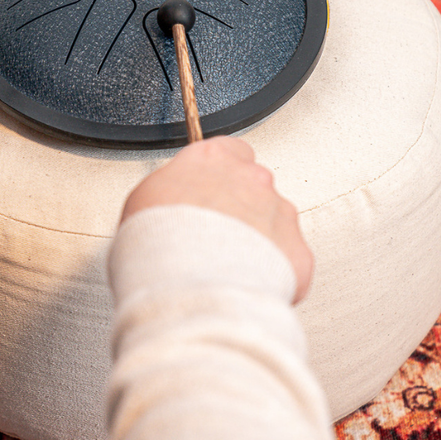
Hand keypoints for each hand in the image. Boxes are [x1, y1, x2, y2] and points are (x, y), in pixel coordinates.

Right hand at [121, 137, 312, 301]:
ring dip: (257, 241)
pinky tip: (245, 282)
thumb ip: (170, 191)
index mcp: (212, 159)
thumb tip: (168, 203)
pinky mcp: (297, 251)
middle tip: (215, 237)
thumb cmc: (161, 247)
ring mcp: (279, 213)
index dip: (219, 176)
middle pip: (254, 187)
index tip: (210, 190)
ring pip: (274, 222)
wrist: (190, 288)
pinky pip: (289, 260)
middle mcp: (252, 179)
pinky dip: (274, 272)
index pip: (228, 150)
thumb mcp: (143, 201)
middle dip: (240, 210)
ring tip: (227, 267)